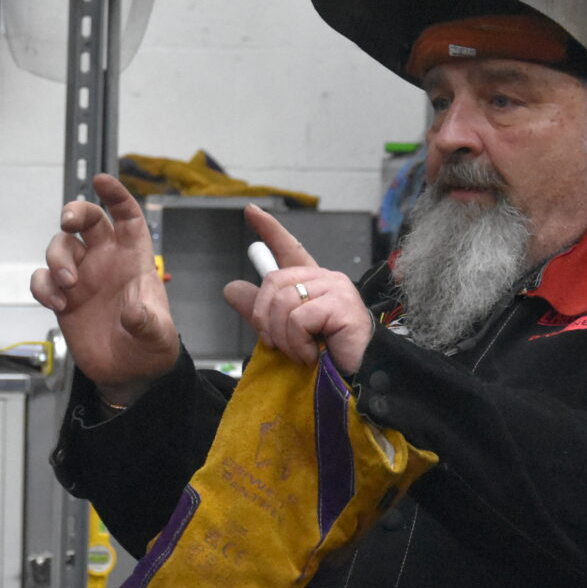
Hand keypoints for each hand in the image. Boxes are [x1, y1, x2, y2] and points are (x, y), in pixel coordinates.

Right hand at [30, 173, 179, 405]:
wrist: (129, 373)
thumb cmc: (151, 346)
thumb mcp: (158, 335)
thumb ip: (148, 322)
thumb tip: (134, 312)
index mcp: (133, 259)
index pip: (126, 217)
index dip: (116, 196)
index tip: (102, 181)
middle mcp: (106, 261)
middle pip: (86, 221)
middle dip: (74, 212)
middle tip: (68, 221)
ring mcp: (82, 278)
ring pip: (60, 247)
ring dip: (57, 258)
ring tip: (67, 284)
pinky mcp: (63, 299)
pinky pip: (43, 280)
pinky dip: (43, 286)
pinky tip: (56, 302)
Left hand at [222, 206, 373, 373]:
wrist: (356, 376)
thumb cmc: (325, 355)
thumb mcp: (284, 330)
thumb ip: (259, 310)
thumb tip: (230, 288)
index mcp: (312, 282)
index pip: (289, 248)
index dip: (270, 230)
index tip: (251, 211)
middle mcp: (325, 279)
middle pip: (273, 283)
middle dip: (265, 318)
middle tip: (276, 344)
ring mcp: (335, 289)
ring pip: (283, 303)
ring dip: (284, 337)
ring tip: (302, 353)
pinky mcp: (341, 305)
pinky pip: (298, 319)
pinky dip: (298, 343)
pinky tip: (313, 355)